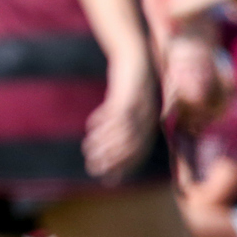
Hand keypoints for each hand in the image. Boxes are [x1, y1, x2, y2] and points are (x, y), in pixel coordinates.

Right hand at [84, 54, 156, 183]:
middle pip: (130, 145)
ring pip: (122, 131)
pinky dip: (103, 122)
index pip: (139, 151)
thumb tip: (107, 142)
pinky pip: (115, 113)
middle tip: (94, 168)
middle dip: (112, 160)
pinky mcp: (128, 94)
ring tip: (88, 151)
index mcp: (149, 123)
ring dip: (104, 143)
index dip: (124, 167)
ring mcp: (139, 106)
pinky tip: (91, 127)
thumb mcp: (128, 105)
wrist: (136, 57)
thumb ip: (121, 124)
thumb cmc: (131, 84)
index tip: (109, 179)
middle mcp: (147, 117)